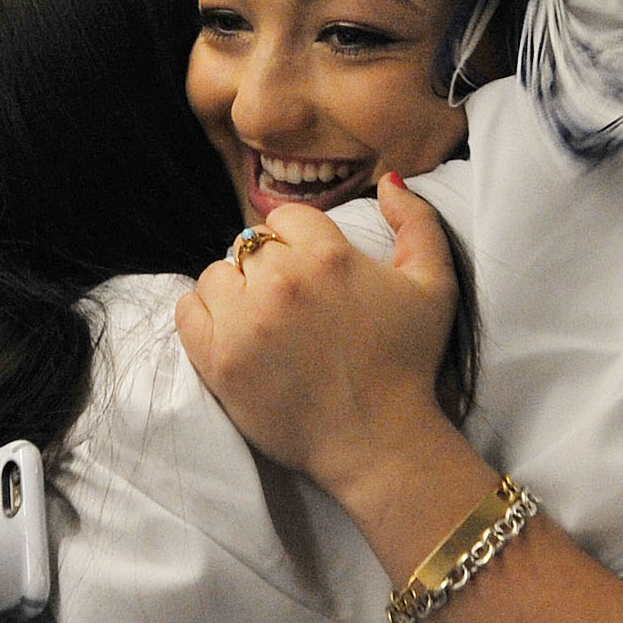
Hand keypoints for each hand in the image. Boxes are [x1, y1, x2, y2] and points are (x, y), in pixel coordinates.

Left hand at [174, 177, 458, 510]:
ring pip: (217, 274)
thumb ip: (417, 221)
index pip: (288, 218)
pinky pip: (187, 310)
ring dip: (235, 291)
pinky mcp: (218, 360)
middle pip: (251, 245)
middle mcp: (281, 281)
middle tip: (293, 306)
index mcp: (328, 255)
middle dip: (270, 268)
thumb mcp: (435, 285)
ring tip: (263, 321)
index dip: (300, 242)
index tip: (313, 274)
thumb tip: (388, 181)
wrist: (379, 442)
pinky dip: (204, 315)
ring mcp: (245, 321)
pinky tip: (233, 332)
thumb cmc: (408, 364)